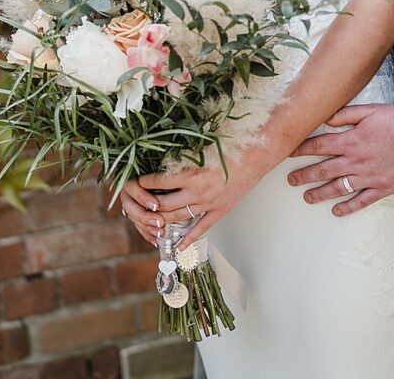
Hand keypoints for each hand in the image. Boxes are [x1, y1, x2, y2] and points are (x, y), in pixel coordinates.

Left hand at [116, 155, 263, 249]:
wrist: (255, 156)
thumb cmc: (231, 148)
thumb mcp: (203, 149)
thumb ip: (184, 158)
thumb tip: (163, 162)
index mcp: (193, 173)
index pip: (160, 182)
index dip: (145, 183)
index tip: (137, 182)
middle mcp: (198, 191)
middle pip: (165, 205)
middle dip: (149, 206)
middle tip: (139, 205)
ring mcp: (209, 204)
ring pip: (178, 218)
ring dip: (162, 221)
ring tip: (150, 223)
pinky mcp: (219, 211)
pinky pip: (200, 228)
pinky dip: (187, 239)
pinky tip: (177, 246)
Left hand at [286, 104, 393, 216]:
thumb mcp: (370, 110)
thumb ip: (346, 114)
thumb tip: (327, 118)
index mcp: (350, 141)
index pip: (319, 146)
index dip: (301, 149)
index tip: (289, 153)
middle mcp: (354, 161)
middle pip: (323, 170)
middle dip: (304, 175)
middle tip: (291, 181)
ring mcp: (367, 177)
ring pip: (337, 188)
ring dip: (320, 193)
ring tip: (307, 197)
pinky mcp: (381, 188)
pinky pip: (360, 201)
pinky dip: (347, 207)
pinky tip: (336, 211)